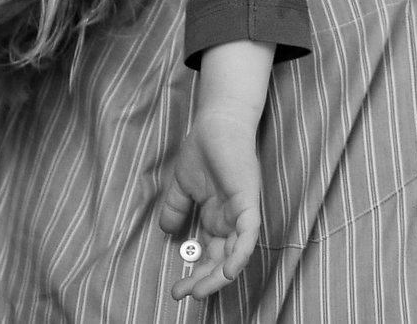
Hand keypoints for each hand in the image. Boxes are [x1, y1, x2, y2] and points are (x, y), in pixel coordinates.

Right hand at [158, 104, 261, 300]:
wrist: (217, 121)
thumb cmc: (203, 149)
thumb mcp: (182, 185)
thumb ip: (176, 208)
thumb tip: (168, 232)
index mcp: (217, 219)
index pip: (209, 255)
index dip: (195, 273)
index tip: (177, 288)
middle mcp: (231, 221)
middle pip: (222, 261)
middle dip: (203, 280)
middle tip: (183, 294)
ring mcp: (241, 212)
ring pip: (235, 254)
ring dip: (218, 275)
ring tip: (198, 290)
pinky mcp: (248, 201)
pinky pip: (249, 234)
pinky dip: (240, 254)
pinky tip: (228, 272)